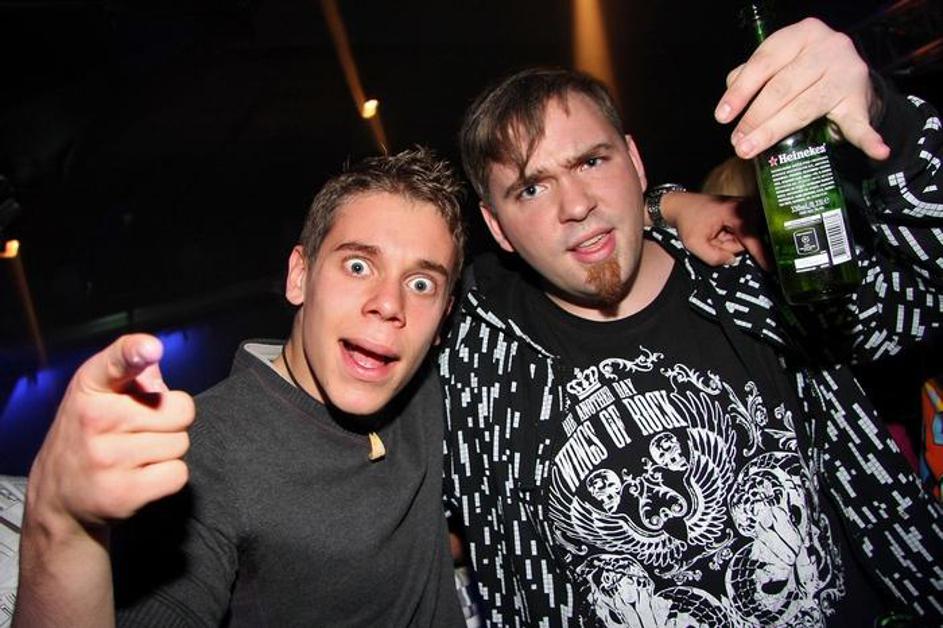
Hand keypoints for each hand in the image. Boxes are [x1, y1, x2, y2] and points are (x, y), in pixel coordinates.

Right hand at [27, 334, 194, 535]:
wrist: (58, 498)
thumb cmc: (90, 436)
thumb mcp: (99, 395)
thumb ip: (132, 373)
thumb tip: (153, 356)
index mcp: (90, 387)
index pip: (117, 361)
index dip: (135, 352)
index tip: (150, 349)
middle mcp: (95, 419)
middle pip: (180, 410)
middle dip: (170, 421)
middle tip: (141, 431)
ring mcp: (107, 457)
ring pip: (181, 443)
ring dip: (168, 450)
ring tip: (137, 455)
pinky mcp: (122, 492)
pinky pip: (178, 474)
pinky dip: (169, 477)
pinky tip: (142, 476)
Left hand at [663, 191, 769, 268]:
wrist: (681, 205)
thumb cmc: (687, 221)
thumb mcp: (694, 243)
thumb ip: (713, 257)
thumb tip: (732, 260)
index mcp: (737, 212)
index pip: (753, 240)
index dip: (762, 256)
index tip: (773, 268)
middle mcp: (747, 207)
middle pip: (749, 241)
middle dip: (730, 246)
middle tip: (714, 238)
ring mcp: (748, 209)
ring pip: (746, 239)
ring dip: (730, 242)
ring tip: (715, 234)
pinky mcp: (746, 212)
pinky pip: (744, 234)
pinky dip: (731, 237)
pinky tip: (720, 232)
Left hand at [714, 18, 888, 160]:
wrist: (852, 77)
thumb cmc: (805, 69)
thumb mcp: (781, 61)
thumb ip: (754, 73)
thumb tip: (731, 95)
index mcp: (804, 34)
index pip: (765, 62)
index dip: (740, 92)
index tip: (723, 116)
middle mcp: (829, 49)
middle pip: (782, 87)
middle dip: (754, 118)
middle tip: (737, 141)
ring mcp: (848, 75)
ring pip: (805, 107)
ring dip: (774, 131)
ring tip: (751, 149)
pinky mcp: (861, 101)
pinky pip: (861, 123)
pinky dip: (867, 140)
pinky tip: (876, 151)